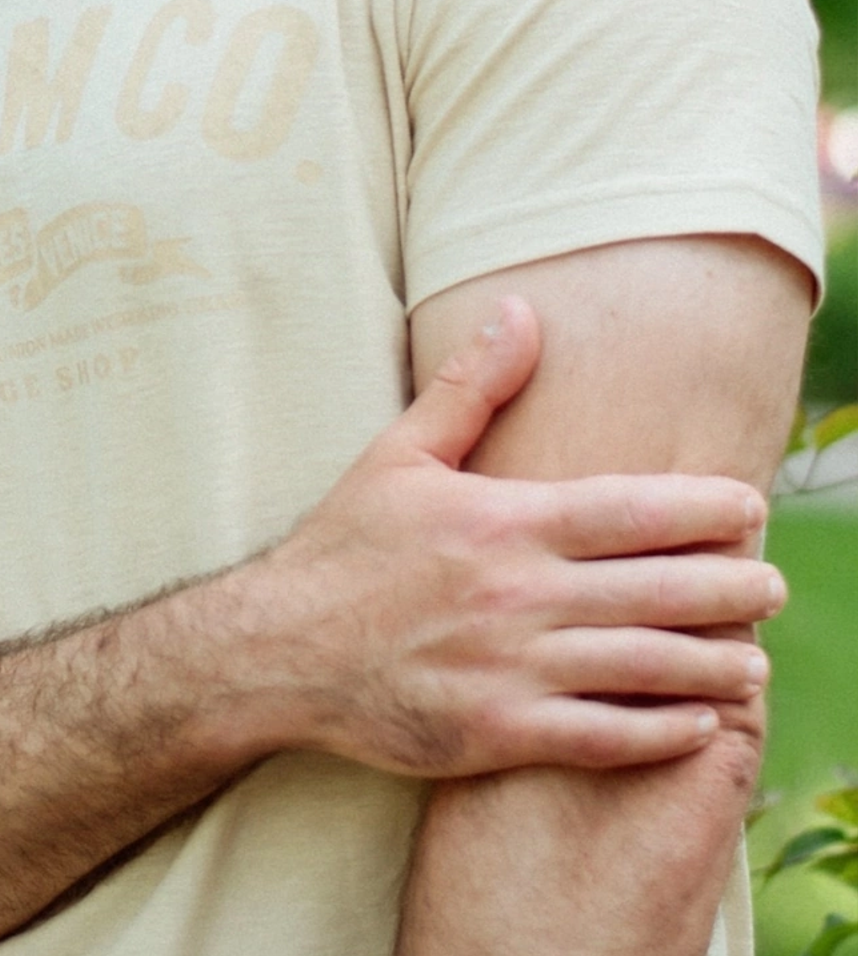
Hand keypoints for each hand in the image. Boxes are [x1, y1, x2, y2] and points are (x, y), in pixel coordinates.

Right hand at [235, 298, 778, 780]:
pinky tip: (697, 721)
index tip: (750, 506)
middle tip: (774, 585)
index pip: (632, 510)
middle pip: (659, 591)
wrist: (278, 648)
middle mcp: (517, 595)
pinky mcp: (499, 733)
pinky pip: (605, 737)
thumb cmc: (342, 548)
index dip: (705, 509)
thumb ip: (469, 386)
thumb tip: (521, 313)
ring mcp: (512, 669)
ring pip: (646, 669)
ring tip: (753, 658)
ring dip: (713, 663)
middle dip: (732, 588)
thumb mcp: (397, 452)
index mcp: (501, 521)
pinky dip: (662, 731)